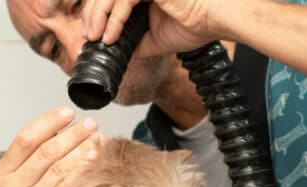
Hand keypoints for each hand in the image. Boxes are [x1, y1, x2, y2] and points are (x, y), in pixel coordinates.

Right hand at [0, 107, 100, 186]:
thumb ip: (31, 164)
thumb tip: (64, 133)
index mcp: (1, 177)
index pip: (25, 139)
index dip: (49, 122)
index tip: (68, 113)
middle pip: (46, 152)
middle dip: (72, 134)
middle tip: (91, 124)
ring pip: (60, 169)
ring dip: (83, 151)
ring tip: (98, 139)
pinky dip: (84, 173)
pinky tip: (95, 161)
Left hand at [83, 0, 259, 55]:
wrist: (218, 19)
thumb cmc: (197, 24)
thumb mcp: (155, 39)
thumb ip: (134, 40)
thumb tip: (116, 51)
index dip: (96, 15)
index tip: (91, 36)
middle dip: (91, 15)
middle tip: (88, 37)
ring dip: (97, 16)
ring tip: (95, 37)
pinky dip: (114, 19)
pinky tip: (110, 36)